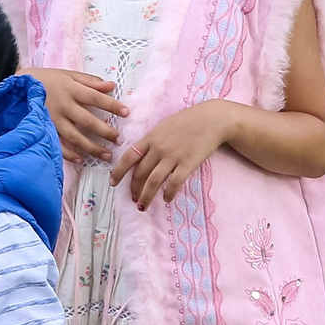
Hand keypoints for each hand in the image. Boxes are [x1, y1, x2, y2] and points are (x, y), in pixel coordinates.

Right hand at [27, 66, 125, 162]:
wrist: (18, 86)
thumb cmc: (47, 79)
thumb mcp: (68, 74)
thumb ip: (90, 81)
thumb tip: (111, 86)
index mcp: (70, 89)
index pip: (95, 98)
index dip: (112, 106)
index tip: (127, 112)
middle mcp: (63, 105)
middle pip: (87, 121)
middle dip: (104, 131)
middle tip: (118, 139)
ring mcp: (53, 119)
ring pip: (74, 136)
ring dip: (91, 147)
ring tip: (106, 155)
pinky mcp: (44, 128)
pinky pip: (57, 144)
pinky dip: (68, 153)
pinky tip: (81, 160)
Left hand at [109, 99, 236, 208]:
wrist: (212, 119)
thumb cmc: (188, 121)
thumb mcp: (164, 126)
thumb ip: (152, 140)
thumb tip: (140, 155)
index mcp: (151, 138)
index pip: (128, 157)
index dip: (118, 171)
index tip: (113, 182)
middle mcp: (158, 148)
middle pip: (140, 173)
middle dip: (134, 189)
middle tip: (133, 198)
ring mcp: (173, 156)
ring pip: (153, 182)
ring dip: (146, 197)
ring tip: (142, 205)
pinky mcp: (188, 164)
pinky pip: (174, 183)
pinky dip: (168, 193)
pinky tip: (167, 199)